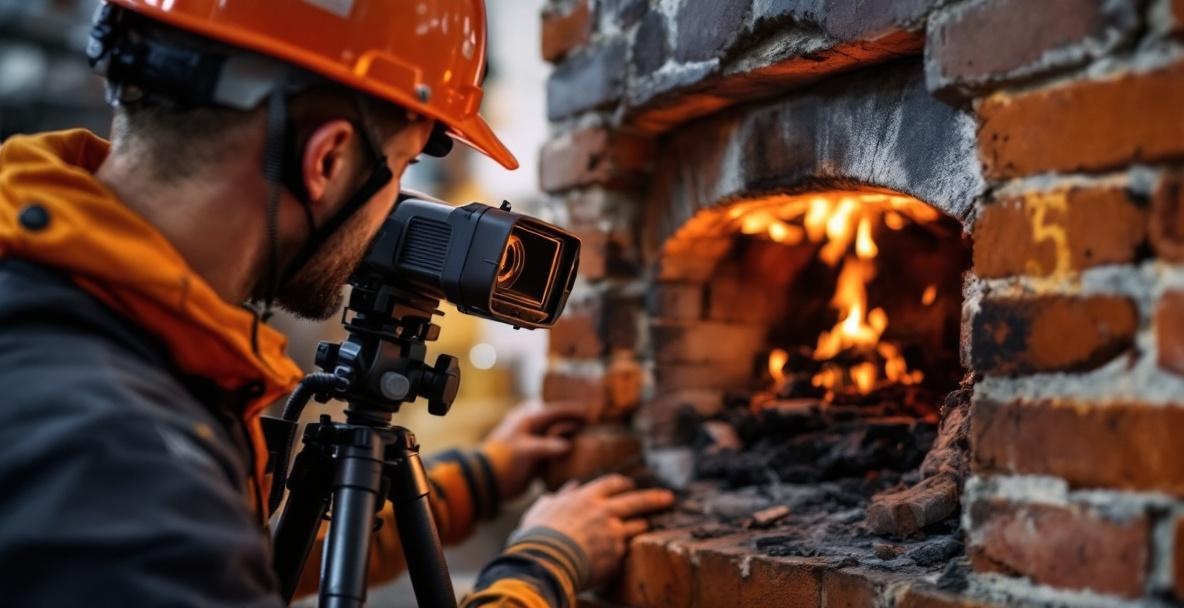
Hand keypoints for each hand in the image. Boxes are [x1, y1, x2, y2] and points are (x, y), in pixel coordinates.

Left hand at [483, 401, 587, 500]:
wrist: (489, 482)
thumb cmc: (503, 460)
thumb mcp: (525, 450)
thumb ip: (546, 446)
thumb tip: (568, 446)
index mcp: (528, 418)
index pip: (555, 409)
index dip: (573, 410)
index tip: (590, 412)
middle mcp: (534, 428)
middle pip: (559, 421)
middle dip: (574, 423)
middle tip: (594, 425)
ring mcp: (536, 443)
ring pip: (558, 437)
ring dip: (572, 439)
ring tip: (592, 440)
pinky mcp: (537, 459)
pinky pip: (555, 453)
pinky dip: (566, 454)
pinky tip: (580, 457)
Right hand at [516, 474, 674, 588]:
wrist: (544, 560)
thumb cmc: (537, 535)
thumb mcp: (543, 508)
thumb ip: (559, 496)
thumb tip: (569, 487)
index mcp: (586, 497)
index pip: (612, 483)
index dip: (623, 483)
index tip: (630, 485)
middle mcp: (604, 511)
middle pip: (637, 500)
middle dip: (655, 498)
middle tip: (669, 498)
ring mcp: (613, 532)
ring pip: (638, 525)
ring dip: (643, 525)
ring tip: (648, 526)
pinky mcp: (616, 553)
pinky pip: (627, 549)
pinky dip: (627, 549)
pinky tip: (628, 551)